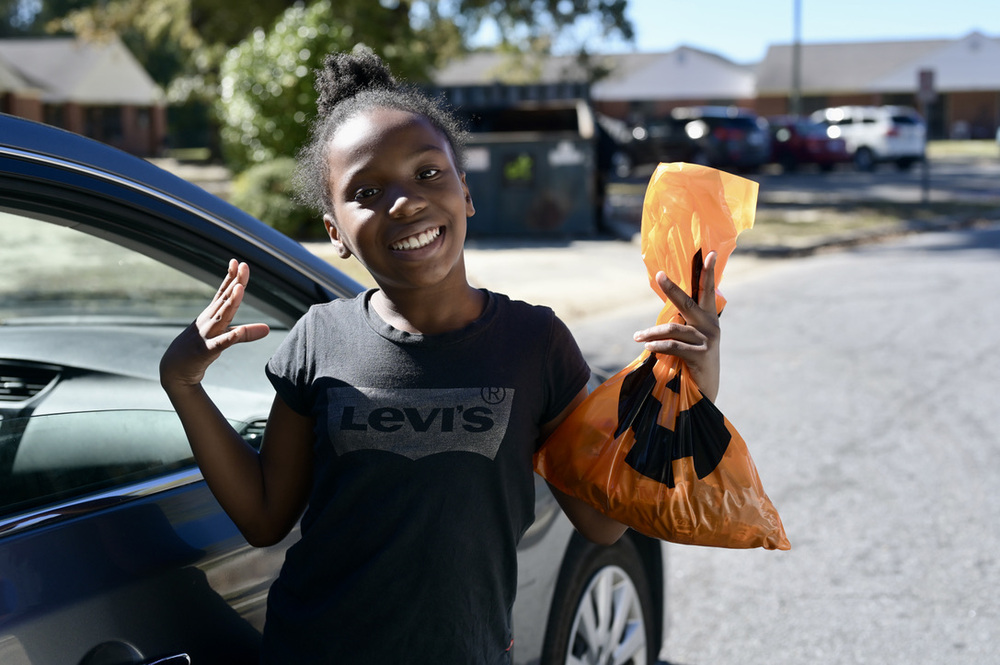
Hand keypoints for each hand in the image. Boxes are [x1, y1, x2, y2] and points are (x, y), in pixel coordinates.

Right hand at [160, 260, 269, 389]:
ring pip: (222, 317)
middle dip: (235, 283)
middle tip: (244, 265)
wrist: (174, 370)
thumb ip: (244, 333)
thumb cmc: (200, 350)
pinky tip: (239, 332)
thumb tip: (267, 329)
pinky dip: (229, 338)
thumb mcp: (223, 339)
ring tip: (240, 288)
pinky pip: (220, 344)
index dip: (231, 277)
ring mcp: (206, 334)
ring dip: (231, 303)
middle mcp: (209, 320)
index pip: (223, 293)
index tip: (239, 262)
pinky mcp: (206, 351)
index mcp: (212, 315)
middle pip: (224, 300)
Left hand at [632, 251, 720, 401]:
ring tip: (637, 337)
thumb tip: (664, 314)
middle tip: (659, 275)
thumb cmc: (693, 362)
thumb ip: (683, 323)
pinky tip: (647, 347)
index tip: (710, 252)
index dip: (708, 272)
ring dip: (652, 332)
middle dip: (672, 288)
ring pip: (674, 328)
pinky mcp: (702, 355)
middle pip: (688, 302)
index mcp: (708, 317)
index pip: (707, 291)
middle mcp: (710, 325)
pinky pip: (674, 346)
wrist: (705, 391)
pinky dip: (658, 345)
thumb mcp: (691, 339)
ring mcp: (708, 339)